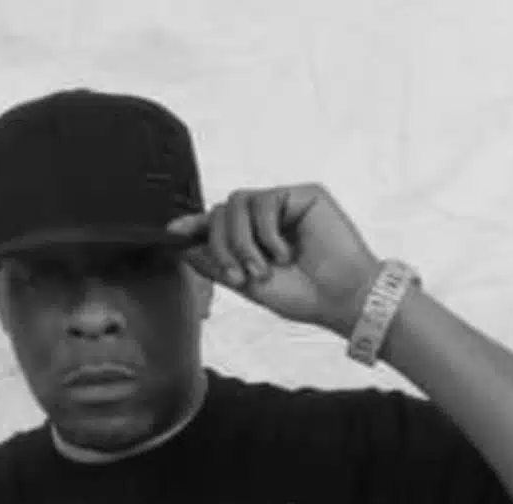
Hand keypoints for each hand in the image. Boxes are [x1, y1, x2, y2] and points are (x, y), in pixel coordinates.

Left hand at [166, 183, 380, 335]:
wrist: (340, 299)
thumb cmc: (302, 296)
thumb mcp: (247, 284)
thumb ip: (215, 263)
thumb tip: (180, 245)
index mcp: (253, 239)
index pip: (217, 223)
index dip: (193, 224)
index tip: (171, 231)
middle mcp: (267, 219)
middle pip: (221, 212)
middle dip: (221, 246)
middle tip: (238, 276)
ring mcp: (285, 205)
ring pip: (236, 202)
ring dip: (241, 241)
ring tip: (262, 268)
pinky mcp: (303, 195)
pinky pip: (264, 201)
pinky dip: (266, 233)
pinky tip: (284, 253)